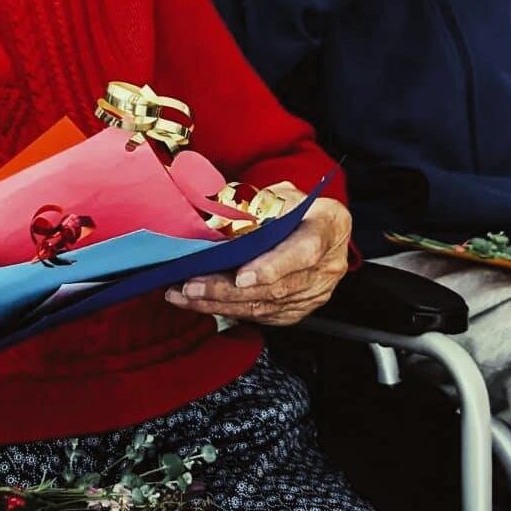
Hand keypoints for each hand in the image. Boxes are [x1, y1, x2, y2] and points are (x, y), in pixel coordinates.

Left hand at [164, 186, 351, 326]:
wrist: (325, 231)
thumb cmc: (302, 208)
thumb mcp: (285, 194)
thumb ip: (259, 202)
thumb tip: (218, 208)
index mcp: (326, 228)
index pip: (302, 253)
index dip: (271, 267)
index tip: (241, 277)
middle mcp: (326, 268)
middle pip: (276, 288)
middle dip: (227, 290)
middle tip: (191, 286)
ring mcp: (313, 294)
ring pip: (264, 307)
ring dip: (219, 304)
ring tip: (184, 296)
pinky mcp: (297, 310)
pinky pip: (261, 316)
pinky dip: (228, 311)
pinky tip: (201, 303)